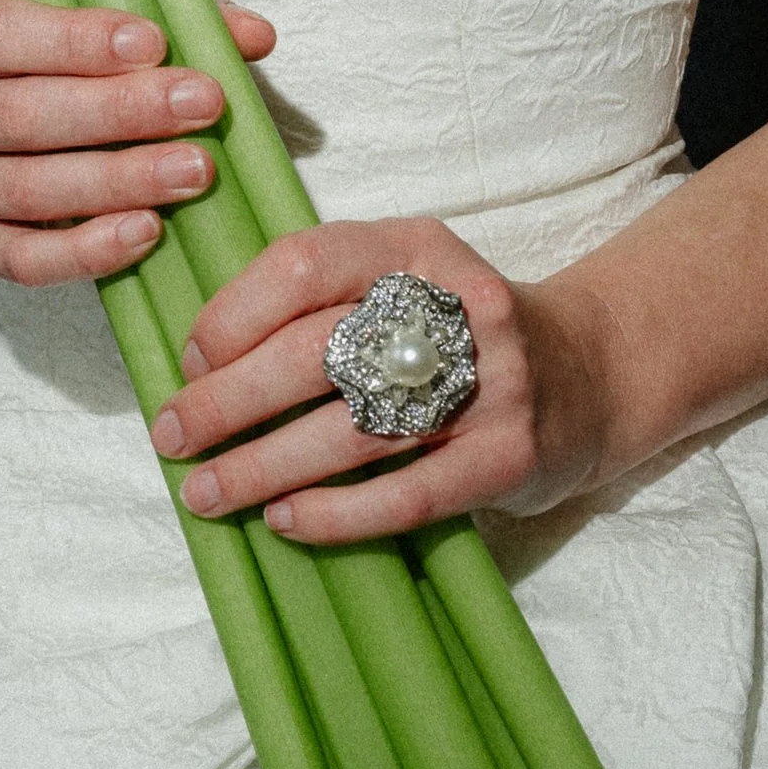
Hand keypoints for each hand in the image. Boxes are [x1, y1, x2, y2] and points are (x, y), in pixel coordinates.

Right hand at [0, 0, 278, 285]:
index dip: (73, 39)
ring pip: (25, 189)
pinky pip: (24, 260)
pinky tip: (148, 232)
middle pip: (18, 116)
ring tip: (195, 170)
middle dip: (118, 111)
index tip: (153, 41)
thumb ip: (159, 18)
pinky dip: (87, 250)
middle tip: (201, 103)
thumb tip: (252, 34)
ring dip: (117, 180)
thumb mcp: (65, 23)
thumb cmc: (25, 63)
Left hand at [150, 216, 614, 539]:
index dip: (234, 314)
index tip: (190, 362)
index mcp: (417, 247)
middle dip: (229, 400)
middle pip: (318, 352)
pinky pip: (407, 493)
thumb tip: (204, 359)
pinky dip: (337, 513)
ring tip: (205, 493)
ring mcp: (490, 383)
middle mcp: (457, 306)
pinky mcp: (510, 456)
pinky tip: (285, 521)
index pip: (307, 264)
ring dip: (265, 467)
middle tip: (173, 436)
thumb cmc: (462, 331)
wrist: (594, 372)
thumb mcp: (406, 280)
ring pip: (353, 430)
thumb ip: (326, 298)